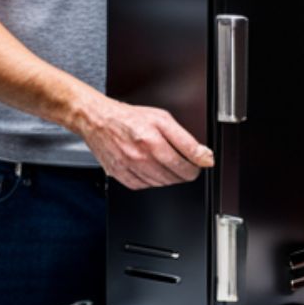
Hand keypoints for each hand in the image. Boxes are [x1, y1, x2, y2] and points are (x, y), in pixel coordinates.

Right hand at [79, 97, 213, 189]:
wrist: (99, 120)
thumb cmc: (130, 117)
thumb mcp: (163, 119)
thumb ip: (186, 139)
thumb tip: (204, 156)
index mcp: (154, 140)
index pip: (185, 164)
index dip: (197, 166)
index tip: (200, 164)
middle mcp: (141, 156)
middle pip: (174, 176)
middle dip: (184, 172)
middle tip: (185, 163)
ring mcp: (129, 167)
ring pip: (160, 184)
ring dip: (169, 177)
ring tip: (167, 163)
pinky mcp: (119, 175)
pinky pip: (143, 186)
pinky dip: (152, 181)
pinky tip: (151, 168)